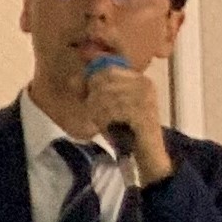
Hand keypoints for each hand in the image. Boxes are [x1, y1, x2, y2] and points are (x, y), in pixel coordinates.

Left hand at [83, 58, 172, 184]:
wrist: (149, 152)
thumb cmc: (126, 129)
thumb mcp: (109, 108)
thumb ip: (92, 92)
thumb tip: (71, 80)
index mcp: (138, 79)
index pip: (109, 68)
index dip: (91, 79)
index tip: (84, 94)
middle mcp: (144, 84)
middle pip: (106, 78)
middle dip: (93, 95)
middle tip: (90, 109)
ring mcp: (146, 98)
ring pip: (108, 94)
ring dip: (97, 108)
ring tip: (98, 119)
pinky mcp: (144, 112)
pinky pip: (115, 109)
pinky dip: (104, 117)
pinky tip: (104, 125)